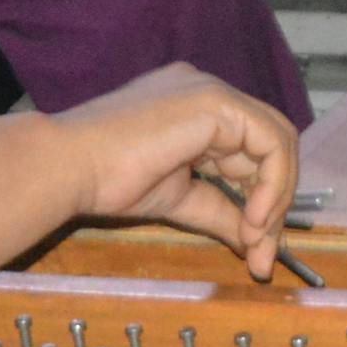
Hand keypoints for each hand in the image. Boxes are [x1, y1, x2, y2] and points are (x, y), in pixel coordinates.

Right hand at [41, 65, 300, 277]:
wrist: (70, 166)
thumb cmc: (106, 180)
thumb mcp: (178, 199)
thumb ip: (219, 212)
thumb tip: (254, 242)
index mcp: (195, 109)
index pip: (249, 149)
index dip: (261, 197)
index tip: (256, 247)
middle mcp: (209, 92)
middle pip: (269, 145)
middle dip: (274, 203)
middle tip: (263, 255)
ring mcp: (213, 92)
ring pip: (277, 143)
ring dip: (275, 199)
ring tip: (256, 241)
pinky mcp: (218, 102)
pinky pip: (271, 143)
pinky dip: (272, 185)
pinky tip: (252, 219)